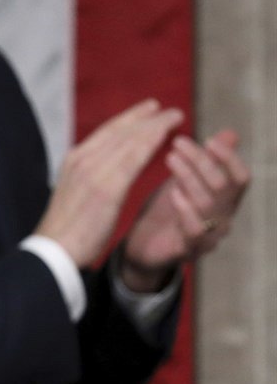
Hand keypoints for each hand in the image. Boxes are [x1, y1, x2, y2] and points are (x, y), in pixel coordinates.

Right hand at [34, 99, 182, 268]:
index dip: (129, 119)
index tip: (148, 110)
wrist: (54, 250)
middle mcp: (82, 159)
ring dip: (154, 125)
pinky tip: (166, 136)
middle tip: (169, 109)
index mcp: (74, 160)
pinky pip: (133, 158)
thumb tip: (105, 173)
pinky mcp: (106, 187)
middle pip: (119, 131)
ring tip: (175, 117)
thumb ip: (91, 177)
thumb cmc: (66, 229)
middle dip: (145, 118)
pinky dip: (151, 142)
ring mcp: (93, 171)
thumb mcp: (76, 193)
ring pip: (129, 140)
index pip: (106, 132)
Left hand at [120, 129, 249, 290]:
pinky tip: (174, 195)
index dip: (229, 158)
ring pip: (208, 204)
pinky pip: (195, 232)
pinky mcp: (188, 250)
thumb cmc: (167, 211)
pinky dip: (186, 210)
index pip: (240, 178)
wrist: (142, 249)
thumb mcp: (185, 180)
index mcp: (224, 200)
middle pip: (222, 186)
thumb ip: (206, 161)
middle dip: (201, 161)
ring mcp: (208, 236)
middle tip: (178, 142)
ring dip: (189, 177)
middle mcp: (222, 218)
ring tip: (170, 158)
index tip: (208, 139)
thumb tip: (230, 133)